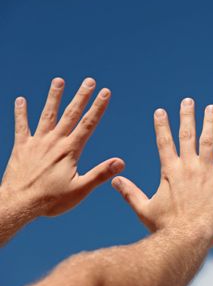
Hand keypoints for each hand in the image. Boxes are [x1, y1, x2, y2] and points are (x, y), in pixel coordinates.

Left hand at [0, 77, 124, 216]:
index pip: (88, 123)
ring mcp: (36, 142)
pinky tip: (21, 100)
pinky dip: (21, 113)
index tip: (105, 92)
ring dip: (54, 97)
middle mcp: (54, 141)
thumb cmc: (50, 200)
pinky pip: (21, 126)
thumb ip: (100, 174)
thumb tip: (121, 163)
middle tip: (89, 81)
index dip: (98, 107)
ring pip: (47, 114)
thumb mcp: (80, 190)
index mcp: (70, 150)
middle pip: (70, 114)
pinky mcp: (21, 147)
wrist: (18, 204)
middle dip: (81, 96)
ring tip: (59, 80)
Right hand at [111, 98, 212, 246]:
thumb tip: (114, 180)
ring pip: (209, 141)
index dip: (162, 125)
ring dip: (210, 123)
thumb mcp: (144, 210)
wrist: (189, 238)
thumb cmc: (166, 228)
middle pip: (187, 135)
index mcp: (170, 171)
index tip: (161, 111)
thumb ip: (130, 193)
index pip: (164, 142)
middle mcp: (188, 167)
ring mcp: (207, 172)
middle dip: (187, 116)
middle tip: (188, 100)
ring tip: (212, 108)